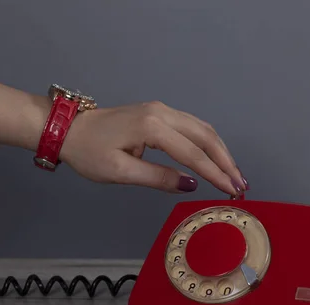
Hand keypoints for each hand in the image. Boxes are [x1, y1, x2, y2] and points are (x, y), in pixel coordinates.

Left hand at [59, 101, 248, 195]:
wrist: (69, 129)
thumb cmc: (89, 153)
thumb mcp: (121, 171)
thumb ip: (158, 178)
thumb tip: (191, 185)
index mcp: (153, 127)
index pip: (193, 154)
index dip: (215, 174)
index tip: (232, 190)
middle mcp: (163, 112)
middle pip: (205, 136)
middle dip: (226, 161)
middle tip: (240, 183)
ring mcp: (162, 109)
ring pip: (202, 128)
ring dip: (220, 151)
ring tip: (233, 173)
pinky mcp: (159, 112)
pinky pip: (192, 126)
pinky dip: (208, 142)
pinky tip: (215, 156)